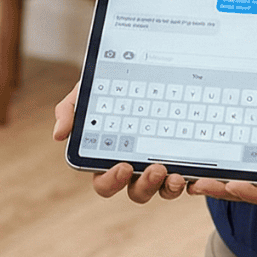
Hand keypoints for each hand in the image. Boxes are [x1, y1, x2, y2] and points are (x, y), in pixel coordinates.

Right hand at [53, 80, 189, 203]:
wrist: (142, 64)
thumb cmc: (109, 85)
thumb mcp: (87, 91)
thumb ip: (70, 109)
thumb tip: (59, 135)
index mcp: (108, 158)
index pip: (105, 182)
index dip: (112, 181)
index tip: (123, 166)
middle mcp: (134, 168)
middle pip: (137, 192)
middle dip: (146, 186)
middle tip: (157, 168)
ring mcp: (158, 165)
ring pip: (162, 191)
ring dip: (168, 189)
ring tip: (176, 174)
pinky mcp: (182, 159)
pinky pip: (188, 179)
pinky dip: (192, 181)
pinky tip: (197, 173)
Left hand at [188, 74, 256, 207]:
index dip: (252, 194)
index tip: (231, 186)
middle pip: (250, 187)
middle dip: (223, 188)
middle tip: (196, 184)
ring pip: (241, 172)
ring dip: (218, 176)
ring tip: (191, 174)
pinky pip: (241, 151)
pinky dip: (224, 154)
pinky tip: (203, 149)